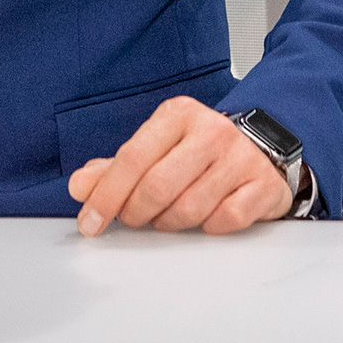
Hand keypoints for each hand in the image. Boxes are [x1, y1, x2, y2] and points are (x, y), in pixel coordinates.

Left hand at [67, 96, 293, 235]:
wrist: (263, 146)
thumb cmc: (199, 151)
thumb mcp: (156, 148)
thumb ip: (114, 169)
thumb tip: (80, 187)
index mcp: (178, 115)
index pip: (132, 158)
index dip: (106, 196)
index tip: (90, 223)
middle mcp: (211, 131)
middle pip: (158, 187)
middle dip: (137, 213)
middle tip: (134, 219)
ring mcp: (241, 158)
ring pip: (190, 209)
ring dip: (170, 223)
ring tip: (169, 215)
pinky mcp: (263, 184)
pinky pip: (226, 220)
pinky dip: (210, 227)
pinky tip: (207, 216)